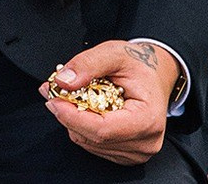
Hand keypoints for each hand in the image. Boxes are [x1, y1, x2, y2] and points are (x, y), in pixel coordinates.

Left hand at [40, 41, 177, 165]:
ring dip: (72, 120)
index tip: (53, 99)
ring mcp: (137, 152)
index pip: (102, 130)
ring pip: (88, 142)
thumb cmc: (139, 66)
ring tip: (71, 96)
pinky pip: (92, 145)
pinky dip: (81, 127)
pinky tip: (84, 108)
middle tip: (54, 92)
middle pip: (92, 138)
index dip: (72, 117)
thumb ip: (88, 64)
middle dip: (67, 115)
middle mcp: (146, 142)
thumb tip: (64, 82)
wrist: (154, 76)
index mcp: (148, 119)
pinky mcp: (126, 153)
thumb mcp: (114, 53)